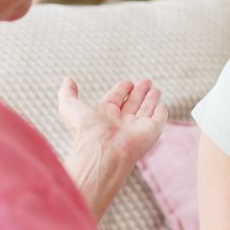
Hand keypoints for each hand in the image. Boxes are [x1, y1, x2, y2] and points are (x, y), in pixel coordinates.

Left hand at [57, 78, 167, 219]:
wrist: (104, 150)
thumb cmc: (87, 130)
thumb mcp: (70, 107)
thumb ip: (67, 93)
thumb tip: (67, 79)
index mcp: (105, 115)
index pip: (116, 99)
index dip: (121, 89)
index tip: (128, 82)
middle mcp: (121, 122)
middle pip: (132, 103)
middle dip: (139, 92)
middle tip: (146, 81)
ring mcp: (137, 127)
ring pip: (146, 109)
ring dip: (151, 98)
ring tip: (155, 88)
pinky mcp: (151, 131)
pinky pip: (158, 119)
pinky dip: (161, 112)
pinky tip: (162, 106)